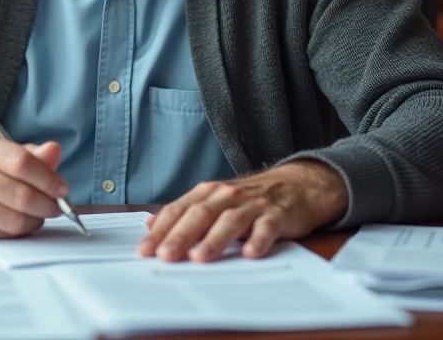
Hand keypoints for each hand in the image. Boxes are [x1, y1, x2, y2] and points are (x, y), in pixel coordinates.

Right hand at [0, 131, 68, 239]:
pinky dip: (17, 231)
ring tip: (38, 215)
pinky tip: (18, 222)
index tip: (62, 189)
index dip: (48, 178)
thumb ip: (30, 154)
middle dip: (47, 204)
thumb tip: (55, 151)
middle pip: (20, 195)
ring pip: (13, 219)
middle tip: (57, 207)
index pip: (21, 162)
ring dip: (35, 220)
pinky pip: (1, 235)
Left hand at [137, 160, 348, 262]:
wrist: (297, 184)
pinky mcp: (277, 214)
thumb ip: (186, 212)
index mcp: (208, 193)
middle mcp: (227, 195)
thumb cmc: (250, 198)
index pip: (179, 210)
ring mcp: (253, 205)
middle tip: (165, 256)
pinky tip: (250, 253)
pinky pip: (267, 227)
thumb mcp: (215, 200)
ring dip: (214, 239)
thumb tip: (151, 225)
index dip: (161, 230)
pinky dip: (258, 239)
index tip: (145, 249)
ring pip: (230, 221)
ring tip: (200, 257)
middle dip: (181, 235)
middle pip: (200, 214)